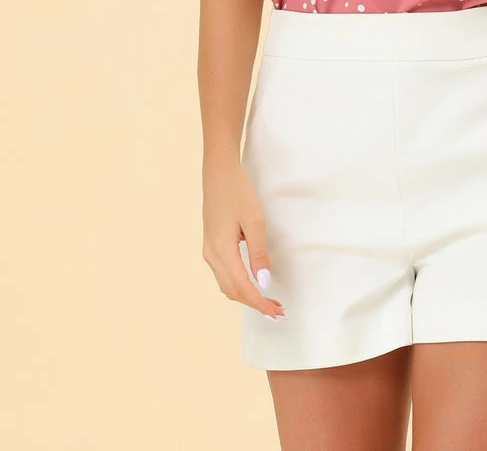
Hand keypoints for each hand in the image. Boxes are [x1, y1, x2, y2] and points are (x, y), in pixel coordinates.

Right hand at [201, 161, 286, 320]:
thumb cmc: (238, 192)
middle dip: (255, 304)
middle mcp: (211, 255)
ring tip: (269, 301)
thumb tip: (264, 283)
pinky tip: (253, 285)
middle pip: (233, 291)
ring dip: (247, 296)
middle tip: (278, 311)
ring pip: (227, 285)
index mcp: (221, 250)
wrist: (218, 173)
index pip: (242, 286)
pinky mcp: (210, 246)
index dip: (260, 303)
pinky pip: (224, 274)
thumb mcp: (254, 221)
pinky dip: (238, 285)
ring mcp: (208, 251)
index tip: (277, 313)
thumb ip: (259, 253)